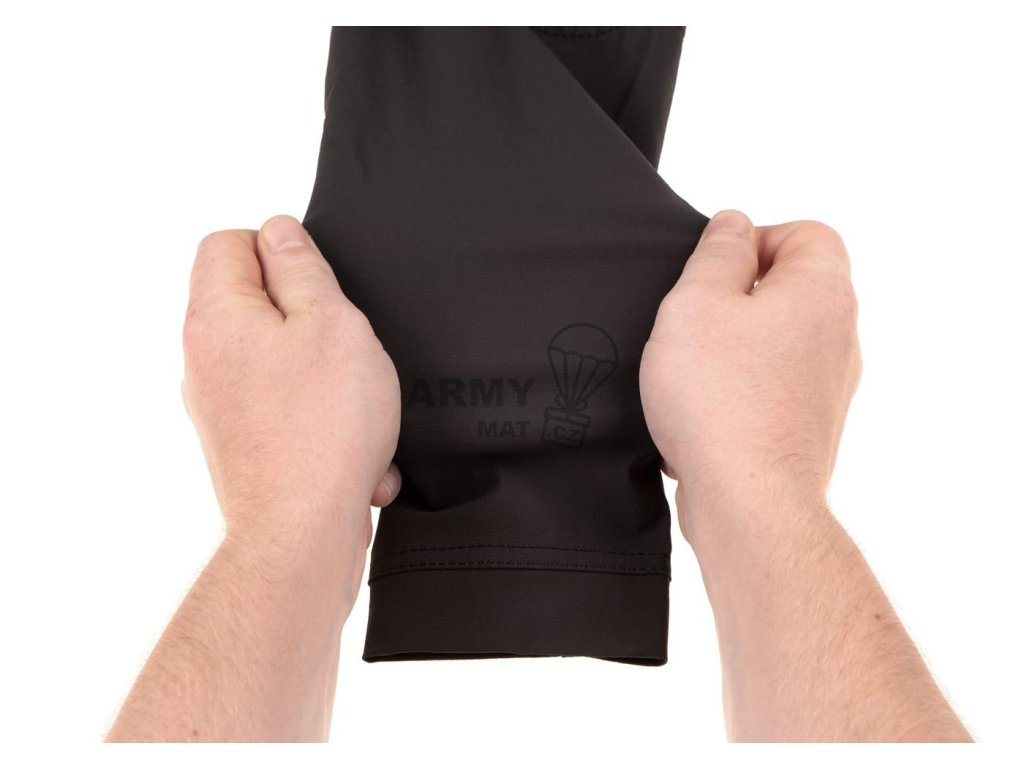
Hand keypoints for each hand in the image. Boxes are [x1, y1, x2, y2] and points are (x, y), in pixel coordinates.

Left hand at [181, 214, 401, 576]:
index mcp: (217, 317)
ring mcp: (220, 407)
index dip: (280, 250)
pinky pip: (290, 412)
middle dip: (313, 320)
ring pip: (282, 362)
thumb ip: (302, 270)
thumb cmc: (321, 431)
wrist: (302, 533)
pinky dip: (324, 423)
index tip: (318, 284)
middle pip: (256, 305)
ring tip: (357, 407)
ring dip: (329, 380)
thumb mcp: (331, 322)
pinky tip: (354, 449)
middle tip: (345, 345)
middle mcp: (205, 360)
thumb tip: (280, 234)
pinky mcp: (243, 445)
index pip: (229, 242)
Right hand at [639, 209, 861, 540]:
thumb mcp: (698, 301)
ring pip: (776, 340)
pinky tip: (702, 409)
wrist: (748, 500)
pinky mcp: (808, 424)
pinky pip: (770, 386)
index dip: (753, 239)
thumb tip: (734, 225)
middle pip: (790, 286)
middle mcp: (838, 336)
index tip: (713, 271)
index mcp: (822, 291)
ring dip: (732, 346)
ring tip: (693, 368)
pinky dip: (737, 389)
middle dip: (735, 296)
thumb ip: (717, 252)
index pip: (805, 232)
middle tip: (694, 319)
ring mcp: (827, 384)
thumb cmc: (721, 402)